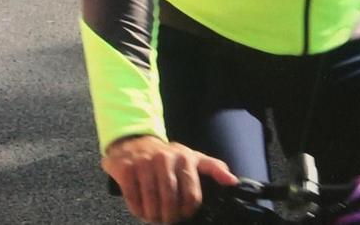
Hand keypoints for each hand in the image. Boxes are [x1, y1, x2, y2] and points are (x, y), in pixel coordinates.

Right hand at [102, 135, 236, 223]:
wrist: (133, 142)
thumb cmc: (166, 156)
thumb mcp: (192, 158)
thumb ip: (213, 168)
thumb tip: (233, 181)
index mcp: (185, 157)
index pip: (192, 195)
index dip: (187, 211)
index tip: (182, 214)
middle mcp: (165, 158)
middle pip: (170, 200)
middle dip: (169, 216)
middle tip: (166, 220)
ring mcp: (144, 162)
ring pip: (151, 200)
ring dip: (152, 215)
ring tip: (153, 217)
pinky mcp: (126, 168)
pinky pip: (133, 197)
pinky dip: (137, 208)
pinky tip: (140, 210)